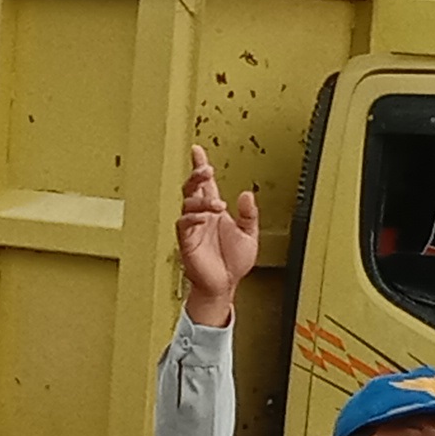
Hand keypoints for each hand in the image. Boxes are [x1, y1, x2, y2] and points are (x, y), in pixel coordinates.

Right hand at [178, 146, 257, 328]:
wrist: (224, 285)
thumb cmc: (233, 262)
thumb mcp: (250, 235)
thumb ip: (250, 214)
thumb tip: (247, 194)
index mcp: (215, 211)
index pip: (205, 183)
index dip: (200, 165)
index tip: (197, 150)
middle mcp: (202, 216)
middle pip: (192, 188)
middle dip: (196, 175)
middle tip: (205, 169)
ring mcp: (193, 228)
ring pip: (188, 204)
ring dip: (201, 200)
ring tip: (217, 205)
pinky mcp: (187, 242)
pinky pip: (184, 225)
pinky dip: (192, 218)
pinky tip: (202, 218)